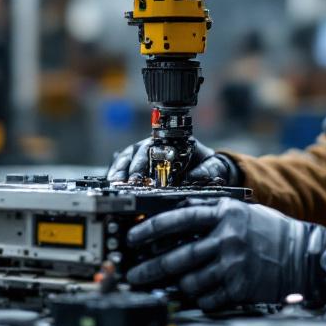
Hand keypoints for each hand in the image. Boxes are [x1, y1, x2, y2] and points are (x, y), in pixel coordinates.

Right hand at [106, 137, 239, 184]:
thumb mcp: (213, 166)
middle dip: (133, 167)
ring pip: (128, 156)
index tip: (145, 173)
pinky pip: (123, 165)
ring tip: (116, 183)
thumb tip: (194, 177)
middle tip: (130, 182)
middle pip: (140, 151)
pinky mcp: (137, 165)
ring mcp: (145, 154)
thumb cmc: (208, 167)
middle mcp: (157, 145)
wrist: (207, 172)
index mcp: (175, 142)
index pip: (160, 146)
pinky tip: (112, 182)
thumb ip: (207, 170)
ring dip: (121, 170)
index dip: (151, 159)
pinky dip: (116, 172)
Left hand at [125, 197, 325, 310]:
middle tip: (134, 274)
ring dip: (177, 285)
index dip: (151, 228)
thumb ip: (211, 212)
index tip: (132, 236)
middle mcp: (227, 238)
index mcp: (225, 214)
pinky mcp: (240, 287)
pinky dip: (199, 298)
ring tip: (170, 286)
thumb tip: (175, 213)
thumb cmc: (271, 232)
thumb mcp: (242, 211)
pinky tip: (198, 295)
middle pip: (179, 256)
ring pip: (190, 280)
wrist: (304, 256)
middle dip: (151, 268)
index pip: (180, 218)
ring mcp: (233, 264)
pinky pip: (208, 298)